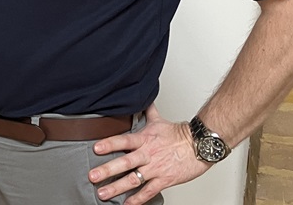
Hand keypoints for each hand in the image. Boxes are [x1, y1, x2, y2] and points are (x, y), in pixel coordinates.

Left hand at [88, 104, 208, 203]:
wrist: (200, 145)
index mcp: (145, 139)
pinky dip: (137, 199)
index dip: (109, 143)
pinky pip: (149, 191)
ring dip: (117, 187)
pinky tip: (127, 204)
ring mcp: (156, 169)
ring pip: (134, 180)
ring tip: (103, 193)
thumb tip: (139, 99)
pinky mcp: (165, 180)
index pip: (123, 140)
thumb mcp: (159, 120)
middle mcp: (148, 154)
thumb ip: (146, 111)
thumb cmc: (179, 134)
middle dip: (107, 170)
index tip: (96, 148)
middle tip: (93, 176)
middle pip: (125, 163)